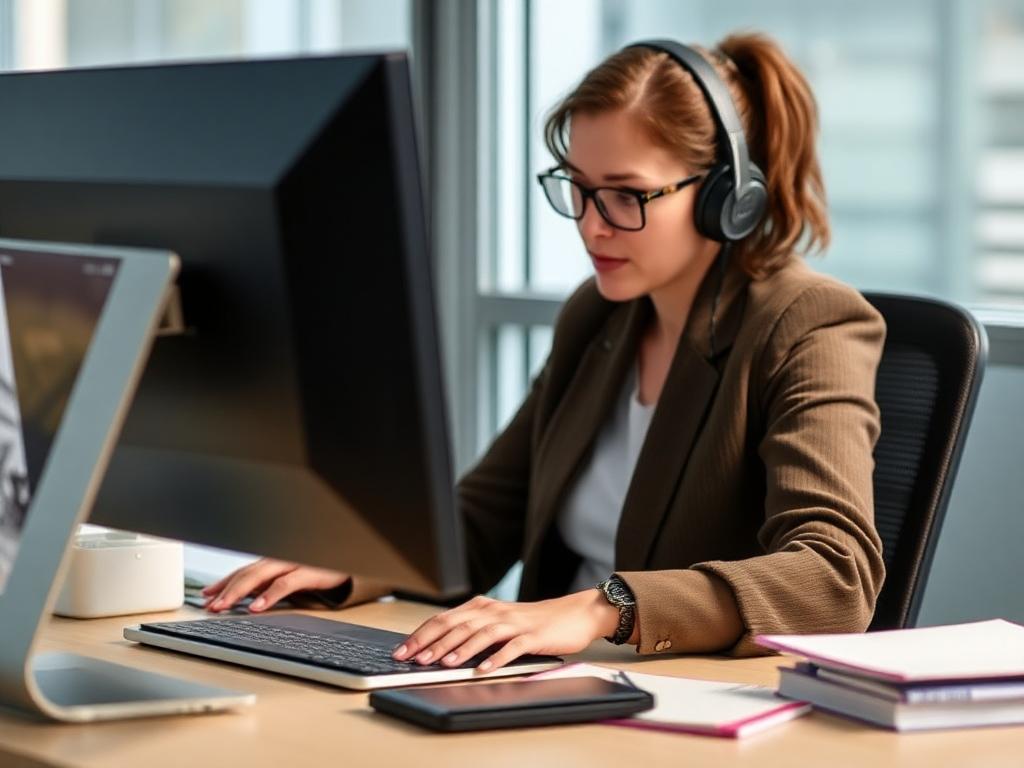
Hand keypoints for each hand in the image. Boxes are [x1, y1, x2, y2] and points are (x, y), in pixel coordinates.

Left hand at [201, 558, 349, 612]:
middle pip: (247, 572)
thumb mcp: (293, 578)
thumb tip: (247, 598)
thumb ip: (271, 584)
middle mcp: (281, 559)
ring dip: (239, 591)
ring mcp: (294, 563)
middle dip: (226, 589)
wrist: (353, 562)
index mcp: (275, 561)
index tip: (206, 595)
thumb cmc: (321, 571)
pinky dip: (269, 595)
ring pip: (260, 575)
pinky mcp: (309, 572)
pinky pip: (285, 584)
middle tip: (210, 605)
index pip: (243, 570)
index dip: (223, 582)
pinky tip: (257, 607)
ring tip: (224, 606)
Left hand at [392, 590, 620, 671]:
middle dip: (432, 642)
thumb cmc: (533, 622)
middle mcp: (494, 611)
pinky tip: (483, 669)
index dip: (421, 634)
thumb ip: (473, 629)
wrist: (573, 614)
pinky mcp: (532, 636)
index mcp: (482, 607)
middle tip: (413, 659)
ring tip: (442, 664)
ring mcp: (513, 623)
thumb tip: (438, 647)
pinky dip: (496, 658)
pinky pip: (511, 648)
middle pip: (457, 625)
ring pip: (481, 634)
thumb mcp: (499, 621)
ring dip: (460, 649)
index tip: (401, 651)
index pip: (444, 619)